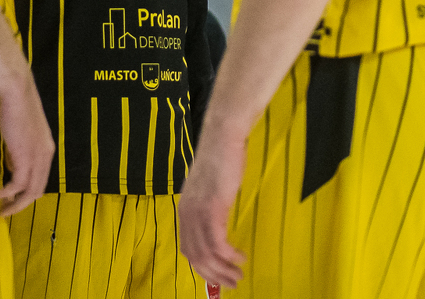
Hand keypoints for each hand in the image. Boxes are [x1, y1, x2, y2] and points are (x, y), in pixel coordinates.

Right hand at [0, 76, 53, 215]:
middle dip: (22, 205)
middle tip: (6, 211)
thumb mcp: (20, 134)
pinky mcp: (25, 157)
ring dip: (15, 204)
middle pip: (38, 190)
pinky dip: (6, 193)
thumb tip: (12, 167)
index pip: (41, 180)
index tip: (14, 200)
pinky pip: (17, 184)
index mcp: (47, 150)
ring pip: (30, 191)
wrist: (17, 92)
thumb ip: (19, 151)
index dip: (28, 193)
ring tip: (1, 209)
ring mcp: (37, 157)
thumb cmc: (16, 108)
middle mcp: (46, 156)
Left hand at [178, 125, 247, 288]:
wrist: (222, 139)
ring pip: (207, 254)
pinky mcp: (213, 208)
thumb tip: (214, 226)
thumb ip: (207, 208)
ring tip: (238, 275)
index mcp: (184, 212)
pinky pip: (218, 243)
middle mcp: (187, 215)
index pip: (187, 250)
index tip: (218, 276)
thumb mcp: (208, 189)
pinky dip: (229, 256)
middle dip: (214, 276)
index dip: (202, 268)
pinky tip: (240, 257)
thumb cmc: (220, 161)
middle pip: (196, 257)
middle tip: (232, 283)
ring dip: (224, 270)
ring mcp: (198, 212)